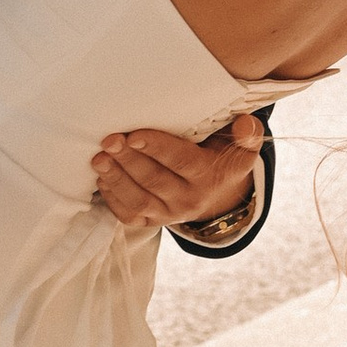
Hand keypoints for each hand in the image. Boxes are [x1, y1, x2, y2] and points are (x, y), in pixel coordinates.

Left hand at [90, 109, 262, 232]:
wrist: (217, 195)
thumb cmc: (222, 157)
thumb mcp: (241, 148)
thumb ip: (247, 135)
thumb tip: (245, 124)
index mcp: (210, 176)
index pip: (181, 161)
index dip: (157, 148)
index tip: (133, 135)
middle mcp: (190, 199)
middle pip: (154, 180)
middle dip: (128, 160)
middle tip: (109, 140)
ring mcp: (169, 214)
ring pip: (139, 200)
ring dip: (116, 179)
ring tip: (99, 159)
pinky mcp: (154, 221)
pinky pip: (130, 216)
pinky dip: (113, 198)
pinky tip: (102, 178)